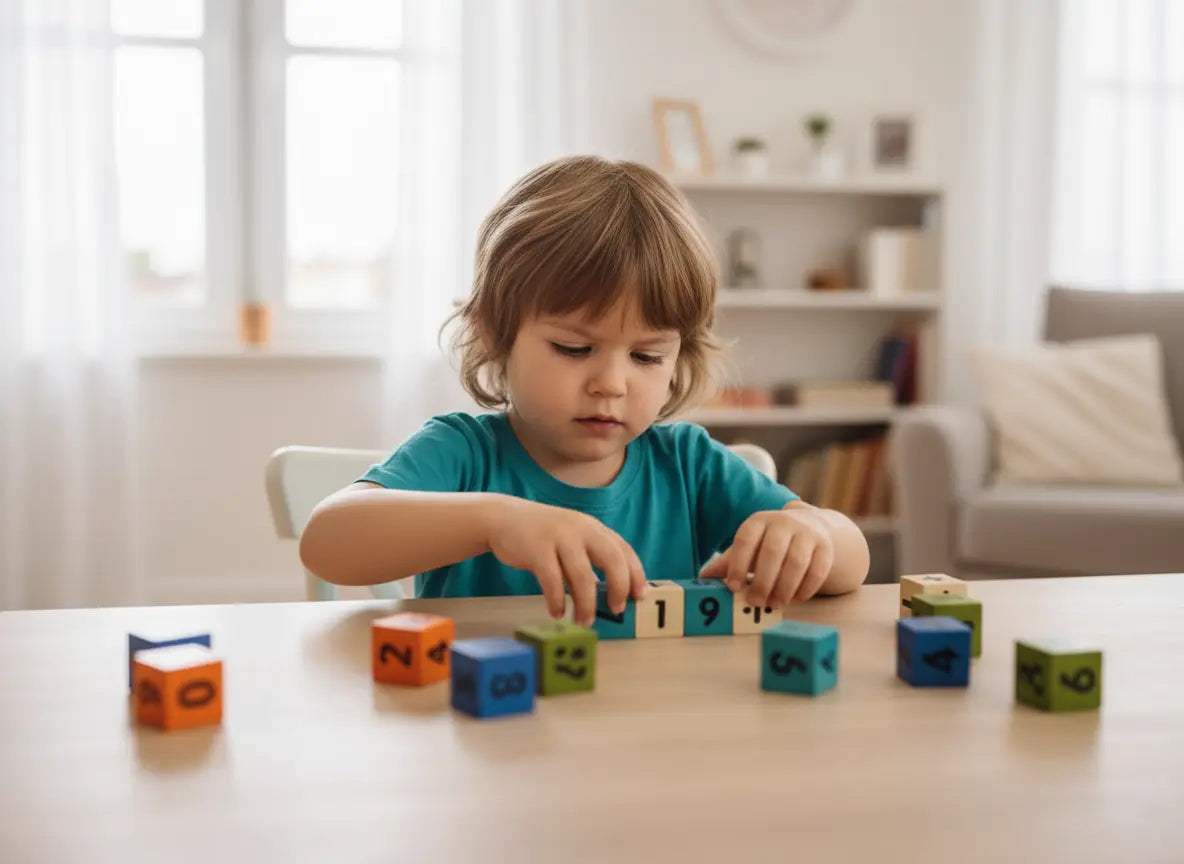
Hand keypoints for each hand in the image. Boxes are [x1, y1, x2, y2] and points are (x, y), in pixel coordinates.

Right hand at [485, 497, 645, 625]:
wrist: (503, 518)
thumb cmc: (541, 535)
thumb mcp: (570, 542)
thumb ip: (587, 563)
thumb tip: (606, 595)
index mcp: (593, 528)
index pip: (623, 550)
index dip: (635, 574)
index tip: (638, 596)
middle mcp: (580, 529)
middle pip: (611, 559)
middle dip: (619, 587)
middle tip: (617, 609)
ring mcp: (559, 537)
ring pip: (582, 575)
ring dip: (586, 603)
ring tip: (584, 621)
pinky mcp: (537, 549)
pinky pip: (553, 580)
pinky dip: (557, 600)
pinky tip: (557, 611)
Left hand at [699, 505, 834, 607]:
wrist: (810, 528)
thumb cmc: (770, 543)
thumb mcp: (749, 547)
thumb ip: (729, 562)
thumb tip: (703, 578)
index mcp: (759, 521)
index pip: (746, 539)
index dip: (738, 564)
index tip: (733, 587)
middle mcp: (784, 523)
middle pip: (772, 551)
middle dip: (762, 580)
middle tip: (755, 602)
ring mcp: (807, 533)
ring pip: (796, 561)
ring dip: (784, 587)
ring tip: (775, 604)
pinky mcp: (825, 547)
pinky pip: (818, 569)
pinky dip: (806, 588)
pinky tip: (795, 599)